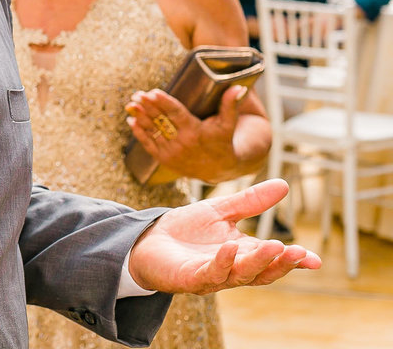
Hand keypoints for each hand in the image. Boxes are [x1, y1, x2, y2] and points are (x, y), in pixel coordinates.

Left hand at [125, 86, 248, 183]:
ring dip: (140, 117)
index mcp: (196, 131)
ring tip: (131, 104)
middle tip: (138, 94)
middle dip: (147, 107)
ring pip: (152, 132)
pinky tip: (131, 120)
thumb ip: (230, 104)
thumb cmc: (222, 141)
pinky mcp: (164, 160)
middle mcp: (182, 143)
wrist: (218, 169)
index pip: (176, 114)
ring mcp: (172, 153)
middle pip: (161, 121)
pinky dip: (139, 133)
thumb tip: (239, 86)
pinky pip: (148, 145)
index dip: (164, 103)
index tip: (152, 92)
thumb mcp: (228, 124)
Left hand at [128, 179, 321, 293]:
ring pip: (240, 275)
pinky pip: (210, 273)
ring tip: (274, 246)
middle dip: (280, 263)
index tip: (315, 259)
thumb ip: (250, 201)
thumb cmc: (184, 230)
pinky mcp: (189, 278)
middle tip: (298, 253)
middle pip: (261, 271)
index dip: (293, 261)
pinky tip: (230, 247)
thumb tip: (284, 184)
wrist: (146, 239)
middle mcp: (231, 269)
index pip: (272, 259)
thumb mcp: (220, 211)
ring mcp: (211, 276)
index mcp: (242, 254)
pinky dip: (222, 262)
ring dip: (258, 262)